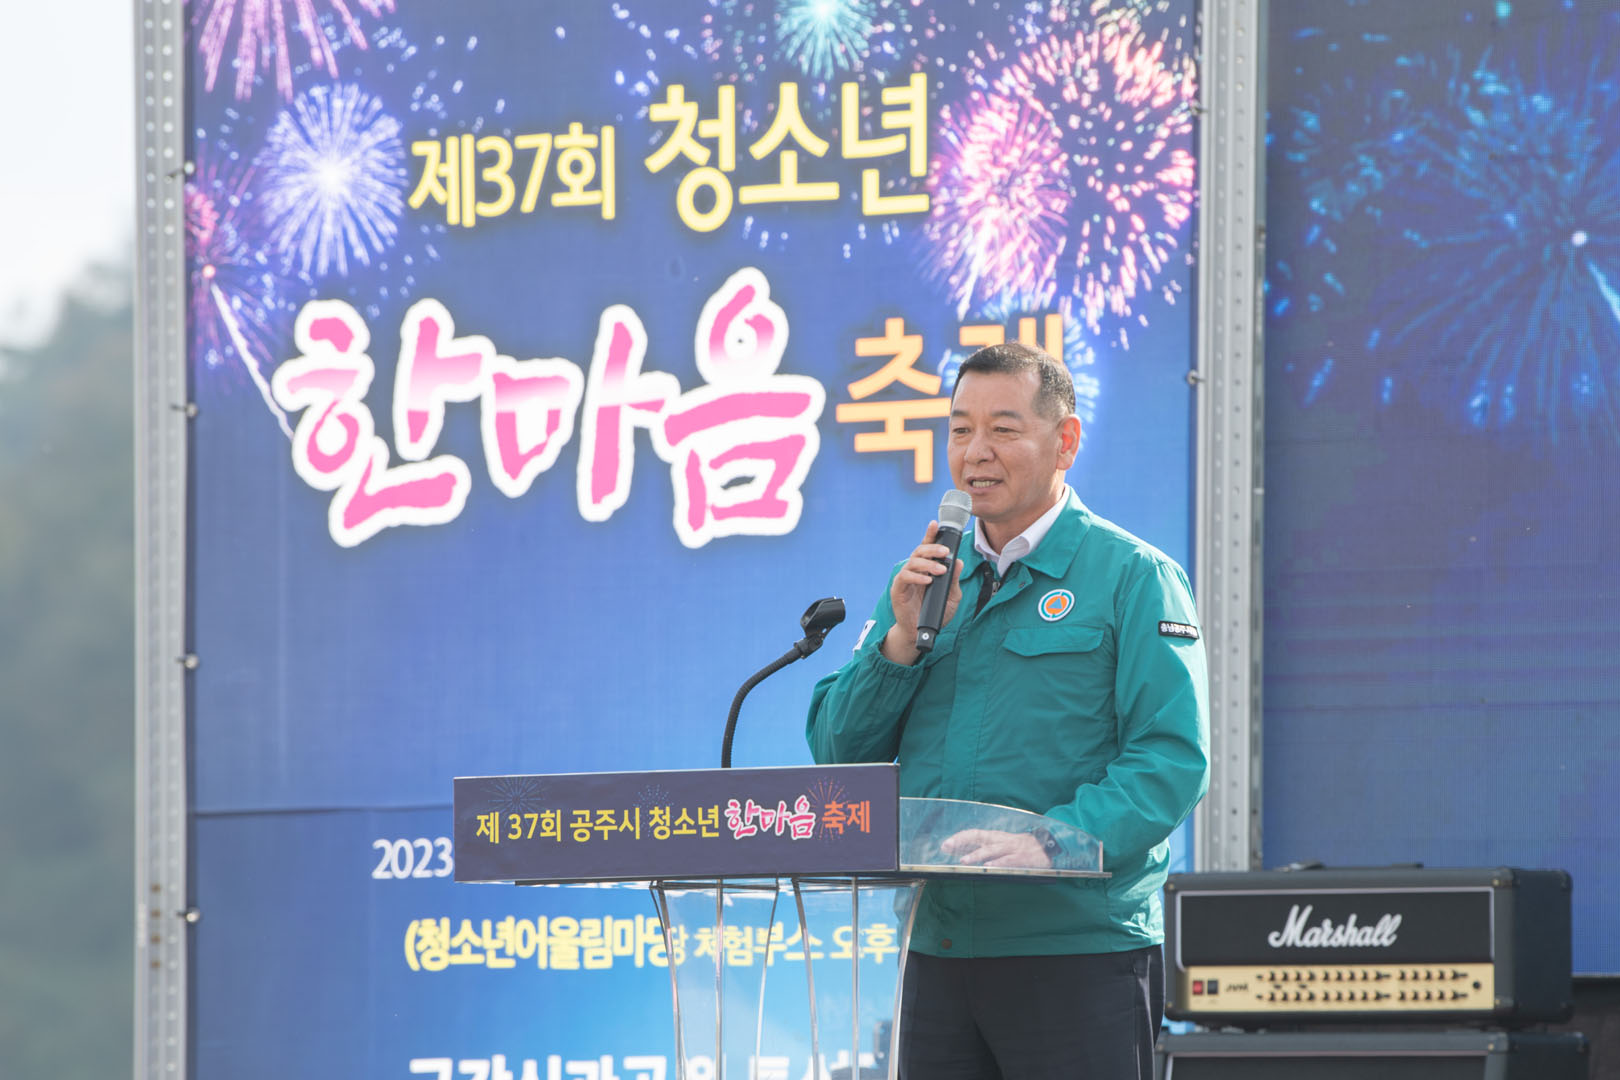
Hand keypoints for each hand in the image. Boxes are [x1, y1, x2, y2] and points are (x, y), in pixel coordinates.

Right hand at [880, 521, 962, 665]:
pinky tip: (927, 580)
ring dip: (928, 563)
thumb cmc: (936, 612)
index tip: (935, 523)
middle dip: (932, 548)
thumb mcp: (952, 596)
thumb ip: (954, 580)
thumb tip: (959, 561)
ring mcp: (905, 579)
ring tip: (940, 570)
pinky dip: (917, 577)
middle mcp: (915, 570)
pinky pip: (905, 577)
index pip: (928, 548)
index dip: (930, 535)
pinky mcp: (899, 590)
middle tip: (945, 551)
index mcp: (927, 569)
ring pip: (913, 562)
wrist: (921, 632)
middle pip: (920, 551)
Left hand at [939, 828, 1051, 868]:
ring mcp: (1010, 848)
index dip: (959, 838)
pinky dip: (998, 863)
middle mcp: (1000, 840)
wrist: (1046, 845)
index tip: (945, 844)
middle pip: (978, 838)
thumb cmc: (1018, 847)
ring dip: (977, 855)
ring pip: (991, 850)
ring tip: (964, 861)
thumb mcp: (999, 845)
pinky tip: (988, 867)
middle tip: (947, 847)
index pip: (973, 834)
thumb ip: (980, 848)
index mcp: (994, 837)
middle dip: (962, 842)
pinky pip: (1008, 860)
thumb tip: (956, 852)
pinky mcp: (1021, 858)